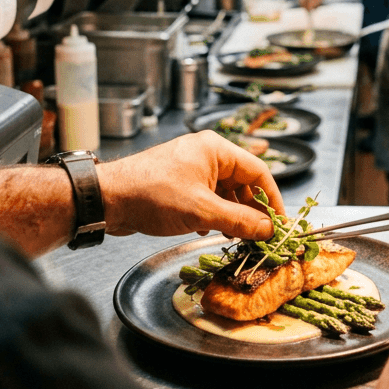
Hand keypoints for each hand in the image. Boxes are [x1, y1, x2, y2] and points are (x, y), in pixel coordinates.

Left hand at [97, 131, 284, 239]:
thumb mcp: (202, 211)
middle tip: (261, 236)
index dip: (273, 199)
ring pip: (225, 193)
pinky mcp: (179, 184)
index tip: (280, 224)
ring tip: (238, 238)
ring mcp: (192, 169)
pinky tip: (212, 232)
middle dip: (252, 211)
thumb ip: (239, 221)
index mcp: (216, 150)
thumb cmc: (153, 195)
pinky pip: (208, 198)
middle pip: (243, 183)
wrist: (108, 199)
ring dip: (233, 216)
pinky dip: (214, 215)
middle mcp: (206, 155)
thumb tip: (268, 230)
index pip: (259, 172)